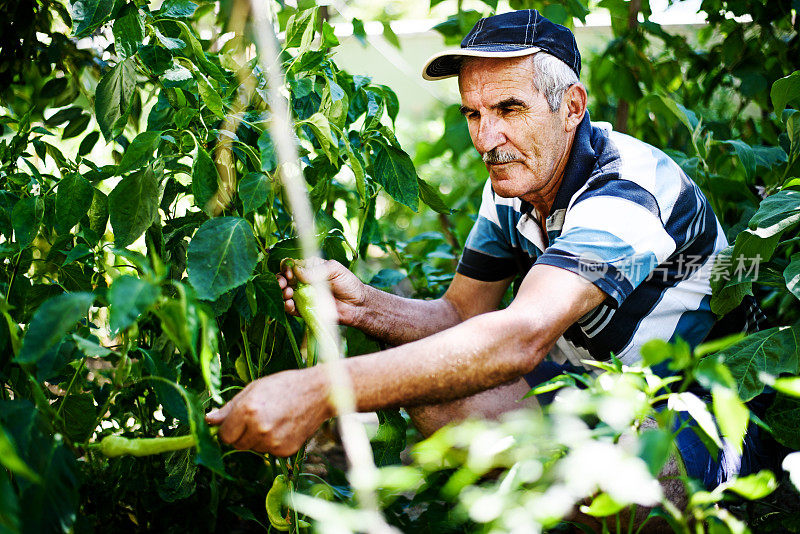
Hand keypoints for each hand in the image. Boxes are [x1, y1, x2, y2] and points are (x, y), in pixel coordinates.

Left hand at [205, 368, 330, 455]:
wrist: (319, 392)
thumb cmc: (285, 385)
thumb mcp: (254, 388)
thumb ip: (230, 407)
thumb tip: (209, 420)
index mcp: (247, 410)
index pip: (225, 435)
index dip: (229, 429)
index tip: (236, 422)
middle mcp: (259, 428)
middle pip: (237, 445)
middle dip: (242, 435)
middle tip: (257, 419)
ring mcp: (273, 442)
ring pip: (253, 449)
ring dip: (258, 439)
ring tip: (274, 420)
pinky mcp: (285, 450)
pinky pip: (269, 452)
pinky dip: (273, 443)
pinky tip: (283, 427)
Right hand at [277, 258, 367, 326]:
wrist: (357, 305)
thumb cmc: (348, 283)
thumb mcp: (335, 270)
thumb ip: (317, 270)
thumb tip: (297, 271)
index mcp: (309, 268)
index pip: (292, 265)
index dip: (287, 267)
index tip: (290, 273)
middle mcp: (303, 281)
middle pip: (284, 279)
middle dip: (280, 280)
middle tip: (282, 283)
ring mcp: (303, 296)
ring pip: (285, 294)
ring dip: (281, 293)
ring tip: (287, 293)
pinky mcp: (304, 310)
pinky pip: (291, 309)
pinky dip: (287, 306)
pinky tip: (289, 304)